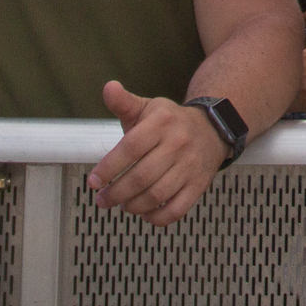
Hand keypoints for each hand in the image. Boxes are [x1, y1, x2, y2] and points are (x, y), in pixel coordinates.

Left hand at [89, 81, 227, 225]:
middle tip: (103, 199)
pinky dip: (157, 218)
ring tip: (122, 204)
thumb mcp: (148, 108)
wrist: (211, 129)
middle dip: (116, 193)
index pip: (131, 148)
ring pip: (157, 195)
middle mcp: (178, 144)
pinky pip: (176, 209)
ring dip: (133, 206)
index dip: (109, 168)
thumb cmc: (170, 122)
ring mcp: (190, 166)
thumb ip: (124, 102)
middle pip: (141, 177)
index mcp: (162, 123)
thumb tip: (108, 88)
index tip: (94, 181)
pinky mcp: (199, 185)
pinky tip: (145, 212)